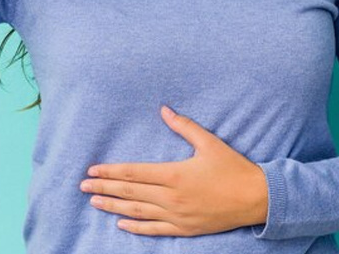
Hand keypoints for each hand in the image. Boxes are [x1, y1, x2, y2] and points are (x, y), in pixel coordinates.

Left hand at [79, 105, 269, 236]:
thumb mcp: (209, 142)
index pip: (134, 173)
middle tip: (82, 186)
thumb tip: (164, 109)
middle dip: (104, 188)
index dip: (111, 172)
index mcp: (174, 174)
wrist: (256, 198)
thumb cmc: (233, 168)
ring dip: (113, 207)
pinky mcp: (185, 228)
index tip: (92, 170)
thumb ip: (184, 126)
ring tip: (94, 202)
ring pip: (138, 212)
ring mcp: (177, 216)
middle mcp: (172, 197)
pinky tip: (121, 223)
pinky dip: (136, 227)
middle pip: (130, 193)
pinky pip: (155, 229)